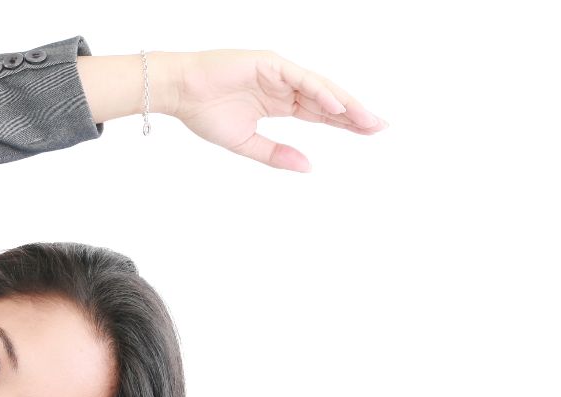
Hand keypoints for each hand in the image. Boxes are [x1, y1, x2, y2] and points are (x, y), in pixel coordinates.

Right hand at [163, 49, 385, 170]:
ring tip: (367, 120)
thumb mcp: (247, 143)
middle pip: (328, 100)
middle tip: (381, 127)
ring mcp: (279, 73)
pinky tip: (338, 107)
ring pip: (320, 88)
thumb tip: (308, 167)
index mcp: (280, 103)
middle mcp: (284, 86)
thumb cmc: (205, 113)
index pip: (321, 113)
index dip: (346, 122)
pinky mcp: (269, 64)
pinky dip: (320, 92)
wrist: (179, 93)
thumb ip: (277, 154)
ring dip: (344, 104)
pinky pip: (301, 79)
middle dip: (355, 114)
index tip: (370, 133)